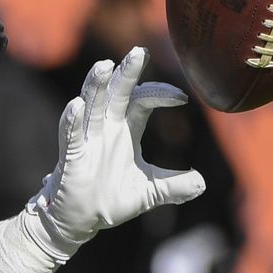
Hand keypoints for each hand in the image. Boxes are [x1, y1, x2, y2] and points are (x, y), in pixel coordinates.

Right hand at [25, 47, 206, 258]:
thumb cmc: (111, 198)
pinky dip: (72, 120)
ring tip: (104, 65)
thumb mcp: (150, 192)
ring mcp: (87, 139)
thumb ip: (174, 186)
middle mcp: (106, 128)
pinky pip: (70, 135)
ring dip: (96, 86)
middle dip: (127, 73)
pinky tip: (77, 106)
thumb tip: (202, 184)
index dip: (160, 94)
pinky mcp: (71, 156)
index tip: (181, 97)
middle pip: (116, 92)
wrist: (81, 220)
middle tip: (140, 52)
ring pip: (91, 105)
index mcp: (126, 129)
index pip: (143, 100)